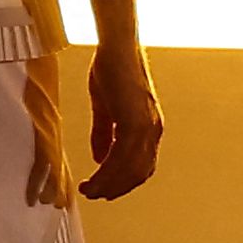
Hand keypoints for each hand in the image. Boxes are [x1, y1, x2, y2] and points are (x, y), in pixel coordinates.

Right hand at [80, 32, 165, 198]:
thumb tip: (100, 158)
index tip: (107, 189)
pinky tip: (94, 177)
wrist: (118, 47)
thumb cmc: (113, 67)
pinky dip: (106, 172)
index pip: (142, 165)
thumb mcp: (106, 106)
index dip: (125, 181)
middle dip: (116, 188)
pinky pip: (120, 157)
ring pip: (129, 169)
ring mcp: (145, 128)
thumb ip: (104, 133)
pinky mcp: (134, 122)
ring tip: (90, 191)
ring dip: (109, 184)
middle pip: (138, 173)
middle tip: (96, 196)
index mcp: (149, 126)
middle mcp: (152, 130)